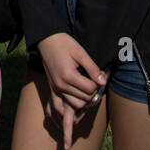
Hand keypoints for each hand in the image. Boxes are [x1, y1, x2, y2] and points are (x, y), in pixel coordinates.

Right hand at [37, 33, 105, 149]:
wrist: (46, 41)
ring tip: (88, 89)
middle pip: (84, 100)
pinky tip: (78, 103)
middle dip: (93, 93)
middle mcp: (60, 85)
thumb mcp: (80, 52)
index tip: (100, 75)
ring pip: (75, 106)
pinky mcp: (53, 90)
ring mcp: (55, 89)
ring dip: (84, 101)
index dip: (98, 83)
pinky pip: (61, 107)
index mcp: (67, 75)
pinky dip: (71, 108)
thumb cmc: (64, 44)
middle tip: (96, 82)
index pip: (90, 89)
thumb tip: (103, 82)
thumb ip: (92, 68)